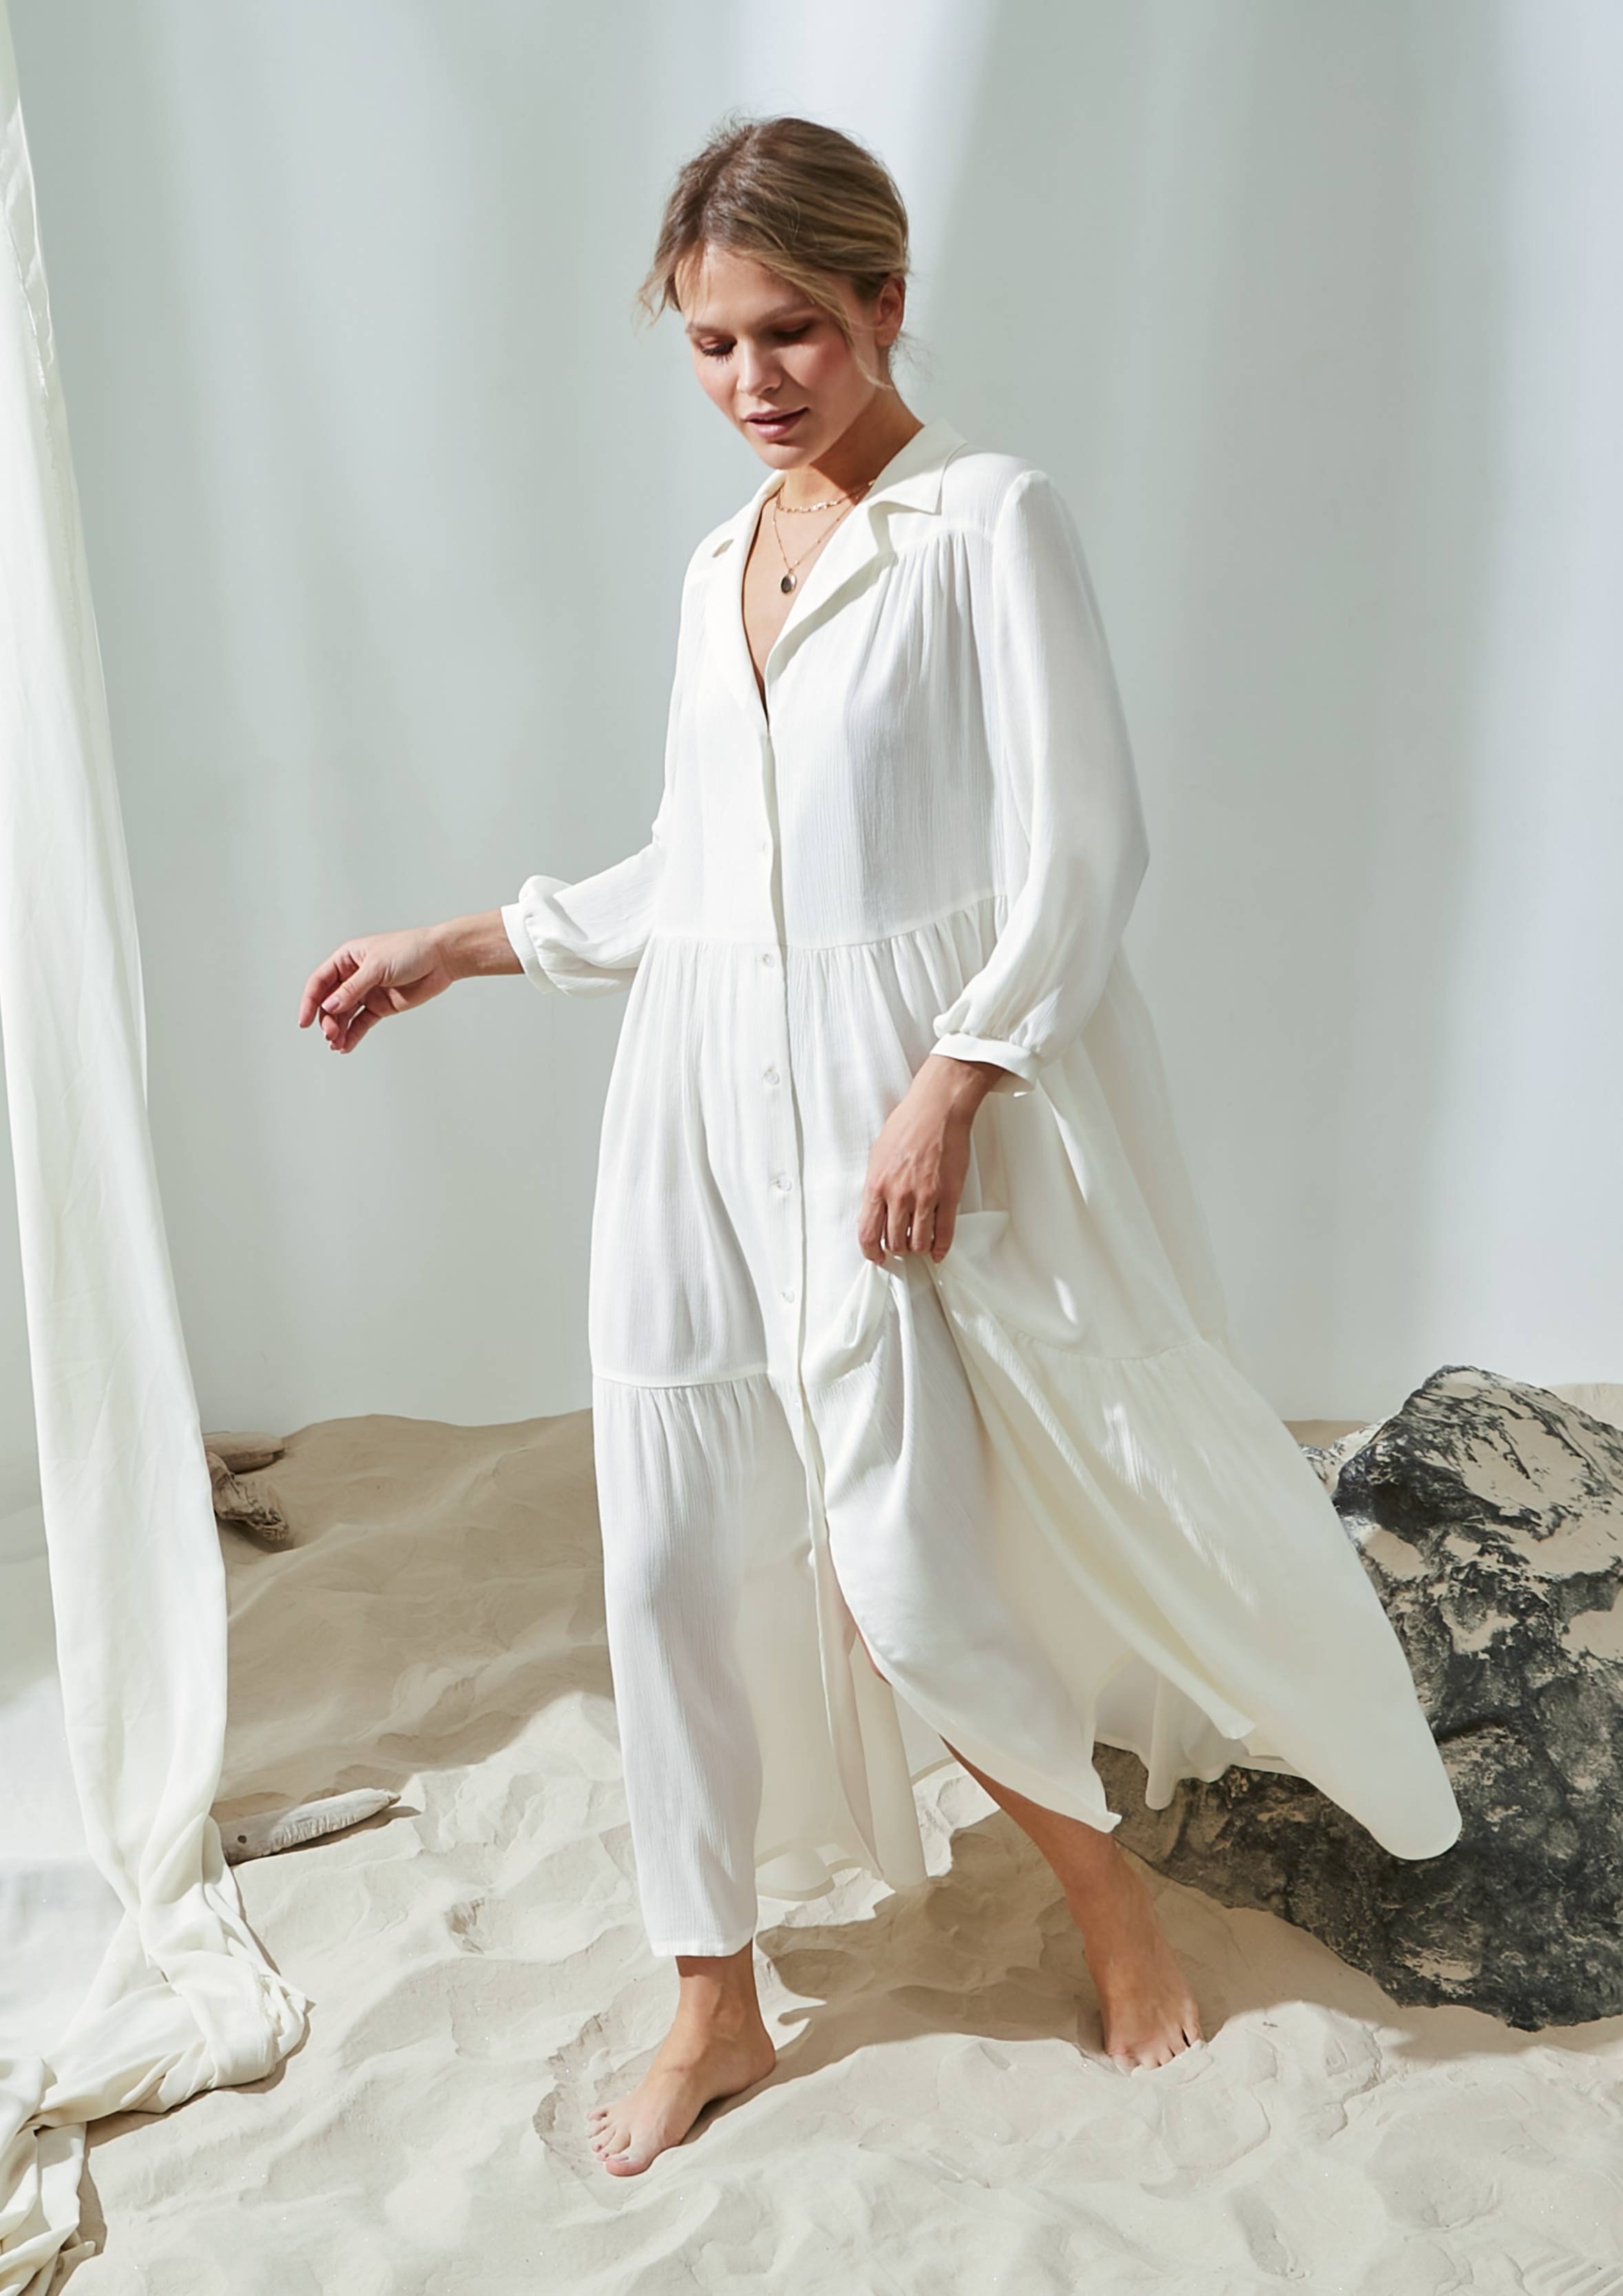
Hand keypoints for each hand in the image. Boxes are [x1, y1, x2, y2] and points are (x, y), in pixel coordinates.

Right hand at [297, 924, 454, 1053]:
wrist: (441, 959)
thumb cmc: (410, 950)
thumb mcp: (376, 967)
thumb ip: (352, 989)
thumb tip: (329, 1006)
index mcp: (347, 959)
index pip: (320, 982)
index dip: (310, 1001)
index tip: (304, 1021)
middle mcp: (354, 976)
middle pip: (330, 1002)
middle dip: (327, 1020)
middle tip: (330, 1035)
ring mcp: (367, 992)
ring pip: (344, 1015)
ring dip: (338, 1030)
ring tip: (337, 1045)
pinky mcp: (381, 1006)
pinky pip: (361, 1023)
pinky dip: (353, 1035)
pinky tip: (346, 1046)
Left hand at [857, 1053, 1004, 1263]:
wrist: (937, 1109)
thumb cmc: (908, 1124)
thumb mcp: (878, 1155)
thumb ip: (876, 1185)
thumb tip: (876, 1209)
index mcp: (876, 1185)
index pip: (868, 1233)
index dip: (871, 1252)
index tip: (877, 1256)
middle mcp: (898, 1195)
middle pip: (894, 1242)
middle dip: (897, 1249)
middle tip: (902, 1246)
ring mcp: (925, 1197)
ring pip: (919, 1242)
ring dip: (919, 1248)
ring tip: (920, 1244)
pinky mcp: (949, 1195)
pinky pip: (944, 1233)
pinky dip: (941, 1248)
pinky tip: (939, 1251)